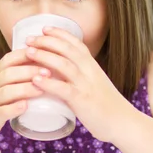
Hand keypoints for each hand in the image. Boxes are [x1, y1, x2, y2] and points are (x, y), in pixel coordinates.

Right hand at [0, 49, 51, 145]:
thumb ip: (15, 76)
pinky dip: (13, 109)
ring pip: (6, 92)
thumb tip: (44, 66)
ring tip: (41, 89)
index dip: (25, 54)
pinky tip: (25, 106)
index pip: (8, 59)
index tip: (44, 52)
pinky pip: (0, 112)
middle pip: (9, 73)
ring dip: (25, 89)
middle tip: (49, 72)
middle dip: (29, 71)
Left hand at [24, 27, 135, 142]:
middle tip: (29, 39)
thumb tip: (63, 74)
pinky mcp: (82, 101)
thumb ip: (82, 77)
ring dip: (44, 56)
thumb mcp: (96, 85)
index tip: (44, 28)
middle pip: (67, 49)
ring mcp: (86, 85)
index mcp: (93, 66)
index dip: (60, 33)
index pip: (76, 43)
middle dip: (47, 41)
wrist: (123, 123)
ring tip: (28, 52)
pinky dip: (48, 83)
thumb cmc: (108, 107)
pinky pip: (63, 89)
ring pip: (63, 64)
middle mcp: (90, 71)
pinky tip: (35, 79)